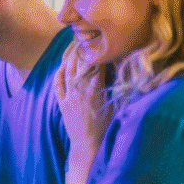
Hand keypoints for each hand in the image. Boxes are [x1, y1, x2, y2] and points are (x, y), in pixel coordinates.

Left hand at [55, 45, 112, 183]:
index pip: (96, 66)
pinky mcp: (62, 103)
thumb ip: (117, 90)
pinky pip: (58, 85)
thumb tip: (125, 75)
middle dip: (81, 50)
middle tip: (83, 37)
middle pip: (79, 65)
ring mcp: (69, 97)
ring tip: (72, 46)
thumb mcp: (115, 107)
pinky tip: (61, 66)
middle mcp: (80, 91)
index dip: (98, 53)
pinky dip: (59, 74)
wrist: (87, 145)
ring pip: (67, 72)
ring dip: (69, 58)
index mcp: (96, 91)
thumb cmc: (105, 128)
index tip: (101, 42)